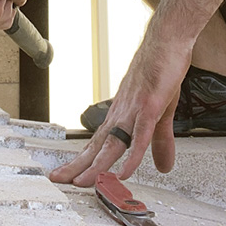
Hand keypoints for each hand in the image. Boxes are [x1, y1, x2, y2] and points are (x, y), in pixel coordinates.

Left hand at [49, 21, 192, 185]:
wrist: (166, 43)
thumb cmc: (160, 72)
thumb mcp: (161, 113)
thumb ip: (160, 142)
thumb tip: (163, 167)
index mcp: (121, 116)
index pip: (97, 143)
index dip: (83, 160)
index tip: (68, 174)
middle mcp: (122, 114)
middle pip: (97, 145)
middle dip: (79, 165)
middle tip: (59, 180)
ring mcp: (134, 110)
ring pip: (113, 143)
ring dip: (98, 164)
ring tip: (84, 183)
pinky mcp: (149, 106)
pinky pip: (139, 135)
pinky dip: (132, 155)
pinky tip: (125, 171)